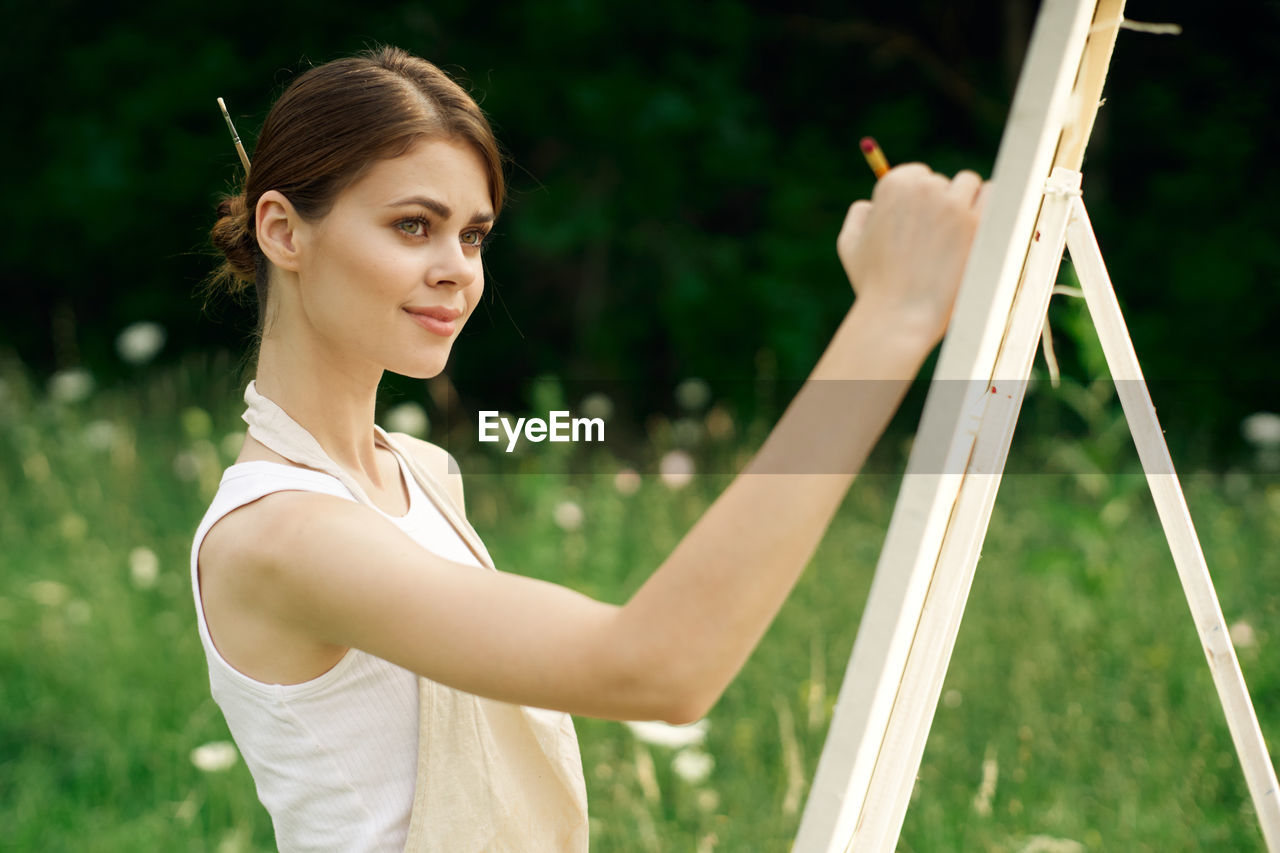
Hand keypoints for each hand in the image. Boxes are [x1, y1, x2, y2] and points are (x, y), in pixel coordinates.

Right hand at [837, 163, 986, 345]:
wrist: (900, 314)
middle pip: (943, 181)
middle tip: (934, 239)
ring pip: (969, 184)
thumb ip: (859, 216)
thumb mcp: (850, 245)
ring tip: (956, 234)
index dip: (917, 200)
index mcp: (894, 185)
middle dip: (940, 205)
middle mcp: (925, 188)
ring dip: (965, 202)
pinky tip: (979, 228)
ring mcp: (954, 205)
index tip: (917, 222)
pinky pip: (993, 195)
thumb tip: (873, 204)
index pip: (917, 174)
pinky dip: (988, 207)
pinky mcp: (978, 223)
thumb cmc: (873, 284)